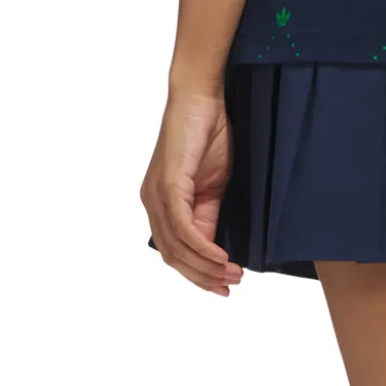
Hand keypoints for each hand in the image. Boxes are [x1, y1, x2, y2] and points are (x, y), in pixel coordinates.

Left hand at [141, 89, 241, 295]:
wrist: (202, 98)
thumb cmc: (210, 135)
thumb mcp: (214, 187)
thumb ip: (209, 216)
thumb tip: (214, 249)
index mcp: (161, 204)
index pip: (175, 252)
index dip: (198, 275)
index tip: (224, 287)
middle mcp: (152, 202)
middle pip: (174, 257)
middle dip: (203, 277)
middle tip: (231, 286)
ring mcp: (157, 194)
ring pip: (178, 248)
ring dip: (207, 267)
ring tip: (233, 274)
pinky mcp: (168, 186)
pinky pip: (184, 229)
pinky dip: (204, 248)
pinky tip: (223, 258)